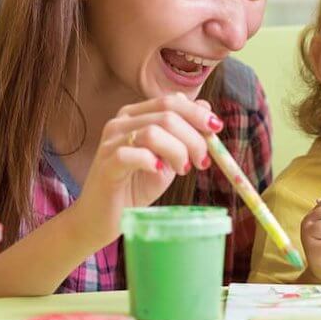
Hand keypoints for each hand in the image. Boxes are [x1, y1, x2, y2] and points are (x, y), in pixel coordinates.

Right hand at [70, 93, 221, 250]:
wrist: (105, 218)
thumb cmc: (137, 186)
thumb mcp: (168, 157)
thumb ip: (184, 134)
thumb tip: (206, 108)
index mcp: (136, 115)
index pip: (172, 101)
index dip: (198, 113)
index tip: (216, 130)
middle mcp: (121, 122)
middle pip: (167, 114)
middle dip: (193, 136)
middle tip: (202, 161)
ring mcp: (111, 142)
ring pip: (153, 132)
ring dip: (177, 151)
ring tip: (182, 169)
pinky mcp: (106, 164)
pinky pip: (132, 154)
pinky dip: (152, 161)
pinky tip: (159, 172)